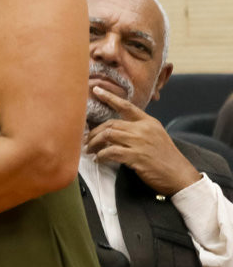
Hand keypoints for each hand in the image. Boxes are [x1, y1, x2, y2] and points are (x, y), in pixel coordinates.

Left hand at [86, 87, 201, 194]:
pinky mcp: (136, 156)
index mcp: (149, 122)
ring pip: (108, 135)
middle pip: (111, 124)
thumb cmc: (167, 158)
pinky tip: (98, 159)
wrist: (181, 176)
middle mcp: (143, 129)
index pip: (126, 106)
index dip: (109, 97)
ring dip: (94, 143)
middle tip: (86, 139)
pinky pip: (111, 152)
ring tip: (89, 149)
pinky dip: (101, 155)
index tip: (96, 89)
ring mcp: (139, 142)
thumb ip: (139, 130)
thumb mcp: (156, 137)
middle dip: (95, 131)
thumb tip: (116, 130)